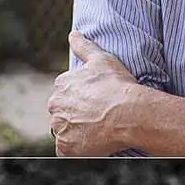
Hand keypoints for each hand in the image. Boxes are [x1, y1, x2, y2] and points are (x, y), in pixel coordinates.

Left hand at [47, 31, 140, 156]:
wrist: (129, 113)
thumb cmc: (118, 86)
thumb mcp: (102, 59)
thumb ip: (84, 46)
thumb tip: (73, 34)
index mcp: (61, 85)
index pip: (66, 96)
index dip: (82, 101)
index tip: (96, 104)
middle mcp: (55, 106)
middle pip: (63, 114)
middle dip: (76, 117)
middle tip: (98, 119)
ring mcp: (59, 128)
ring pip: (64, 132)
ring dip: (76, 133)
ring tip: (98, 131)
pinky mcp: (65, 148)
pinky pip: (66, 151)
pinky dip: (77, 150)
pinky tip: (92, 143)